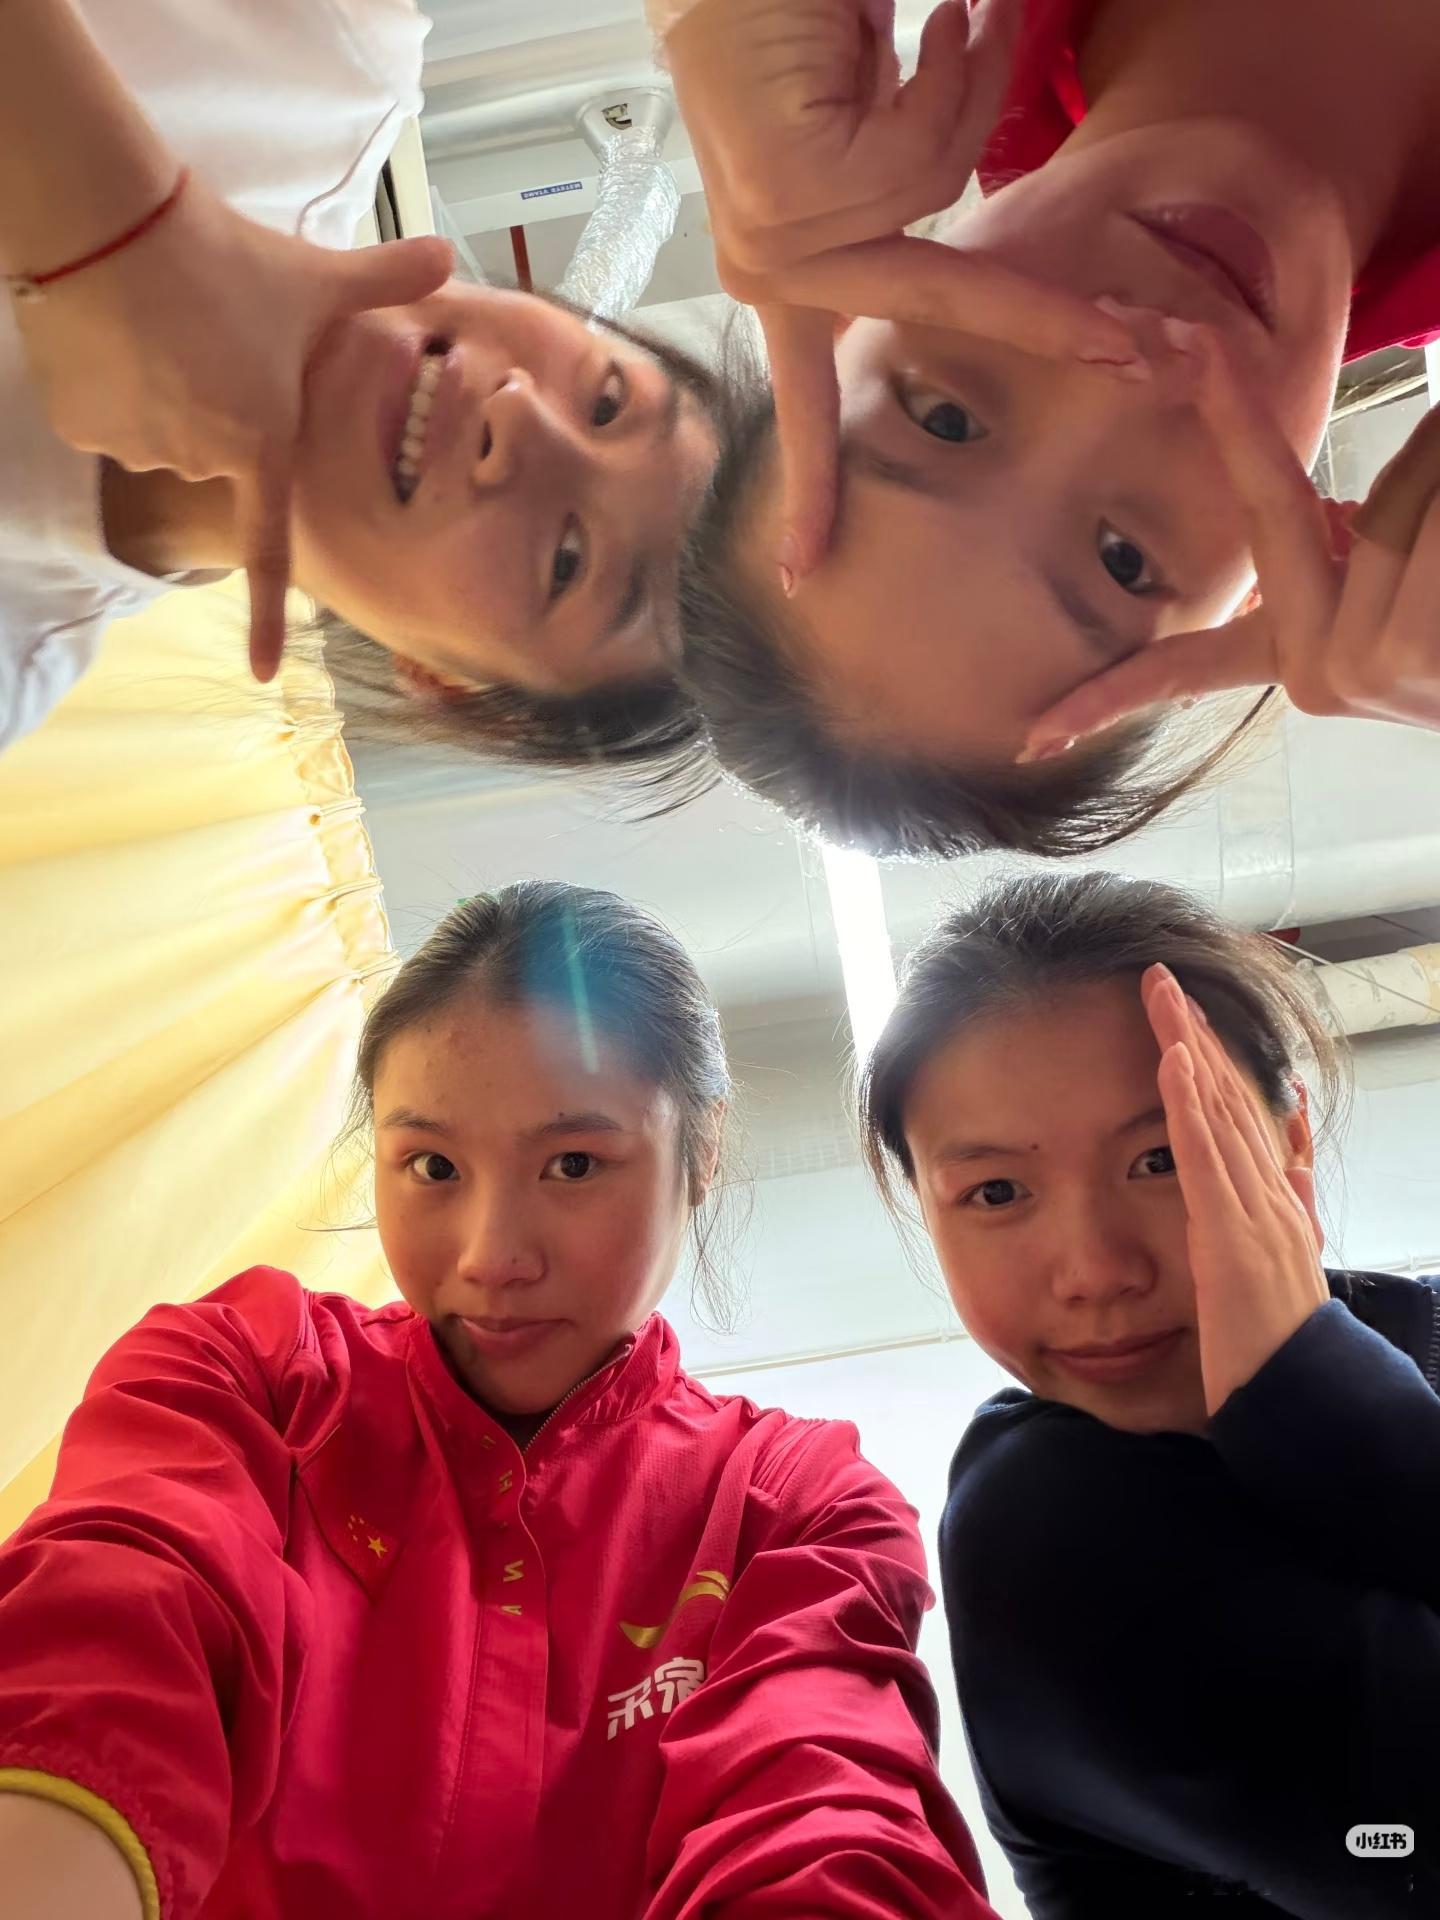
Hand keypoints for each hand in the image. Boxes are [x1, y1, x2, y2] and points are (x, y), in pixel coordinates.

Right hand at [12, 171, 452, 680]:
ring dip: (162, 394)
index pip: (268, 553)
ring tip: (165, 328)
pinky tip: (117, 333)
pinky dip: (111, 384)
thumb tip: (450, 254)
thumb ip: (385, 278)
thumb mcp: (314, 275)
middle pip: (212, 454)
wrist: (110, 222)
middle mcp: (199, 461)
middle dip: (216, 407)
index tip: (263, 675)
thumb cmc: (226, 256)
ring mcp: (135, 447)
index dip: (264, 619)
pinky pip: (105, 415)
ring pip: (157, 433)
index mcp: (262, 443)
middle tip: (213, 341)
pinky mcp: (81, 423)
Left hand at [662, 0, 1142, 574]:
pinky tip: (901, 28)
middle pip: (945, 301)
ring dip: (959, 87)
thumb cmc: (800, 29)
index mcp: (784, 269)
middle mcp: (772, 265)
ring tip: (921, 26)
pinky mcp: (789, 200)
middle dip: (1053, 319)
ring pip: (941, 191)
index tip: (806, 571)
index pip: (806, 394)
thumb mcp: (869, 134)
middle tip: (1135, 349)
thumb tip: (953, 235)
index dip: (815, 483)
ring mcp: (777, 238)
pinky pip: (925, 156)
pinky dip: (941, 68)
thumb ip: (906, 187)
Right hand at [1020, 323, 1439, 760]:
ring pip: (1392, 499)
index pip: (1183, 672)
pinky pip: (1419, 516)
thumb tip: (1298, 473)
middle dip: (1275, 428)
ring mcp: (1356, 671)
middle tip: (1177, 341)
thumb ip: (1349, 537)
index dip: (1104, 698)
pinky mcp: (1390, 654)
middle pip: (1283, 505)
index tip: (1031, 742)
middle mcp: (1317, 678)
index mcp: (1301, 662)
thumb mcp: (1401, 572)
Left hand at [1143, 964, 1327, 1417]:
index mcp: (1274, 1205)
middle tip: (1163, 980)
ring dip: (1190, 1046)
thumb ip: (1282, 1221)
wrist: (1307, 1409)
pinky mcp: (1232, 1235)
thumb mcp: (1277, 1276)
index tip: (1184, 1016)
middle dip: (1195, 1035)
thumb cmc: (1279, 1355)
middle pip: (1230, 1098)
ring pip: (1219, 1111)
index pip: (1238, 1117)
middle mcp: (1270, 1197)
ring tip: (1163, 994)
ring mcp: (1256, 1212)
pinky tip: (1174, 1058)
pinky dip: (1190, 1102)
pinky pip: (1206, 1156)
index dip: (1211, 1062)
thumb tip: (1290, 1169)